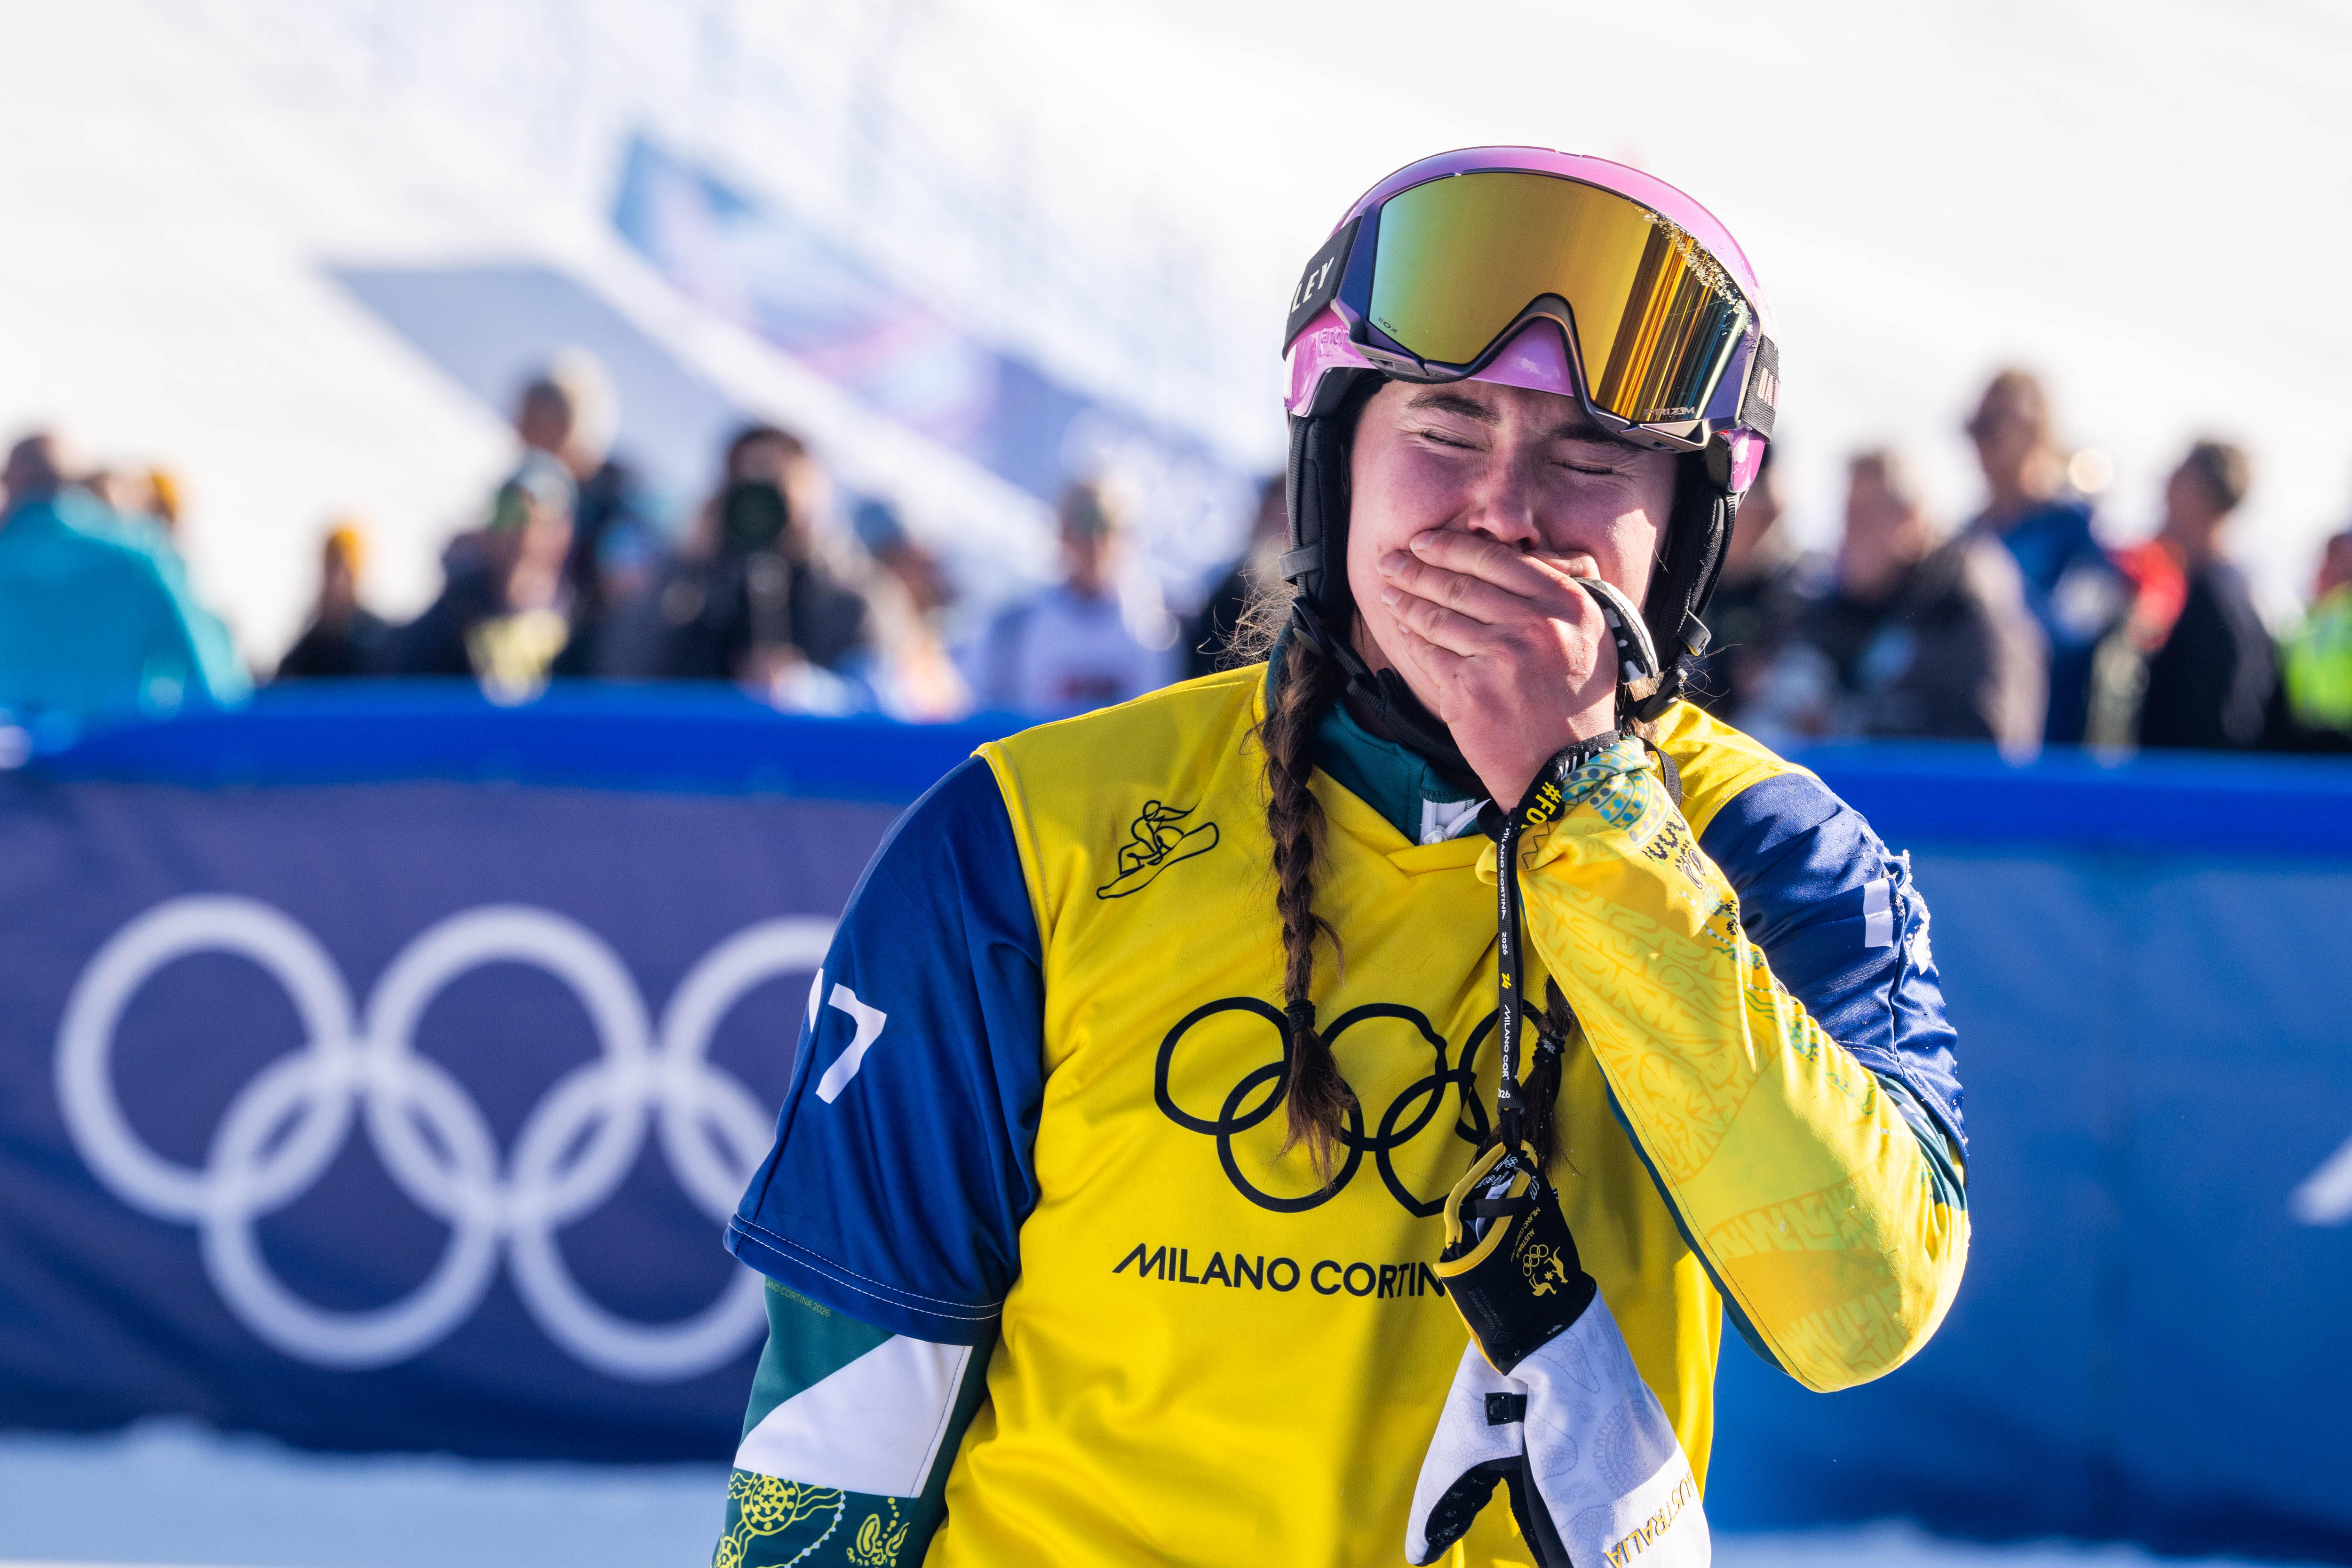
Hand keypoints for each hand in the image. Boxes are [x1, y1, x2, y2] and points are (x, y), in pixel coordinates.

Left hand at [1373, 529, 1618, 804]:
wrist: (1567, 768)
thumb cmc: (1577, 705)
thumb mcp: (1592, 638)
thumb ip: (1560, 596)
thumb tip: (1526, 556)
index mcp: (1566, 604)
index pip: (1497, 560)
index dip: (1451, 546)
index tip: (1424, 541)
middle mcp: (1536, 624)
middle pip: (1460, 585)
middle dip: (1416, 569)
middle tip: (1391, 561)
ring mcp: (1501, 655)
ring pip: (1439, 617)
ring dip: (1406, 601)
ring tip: (1388, 593)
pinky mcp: (1470, 688)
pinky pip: (1429, 654)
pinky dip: (1411, 639)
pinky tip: (1401, 630)